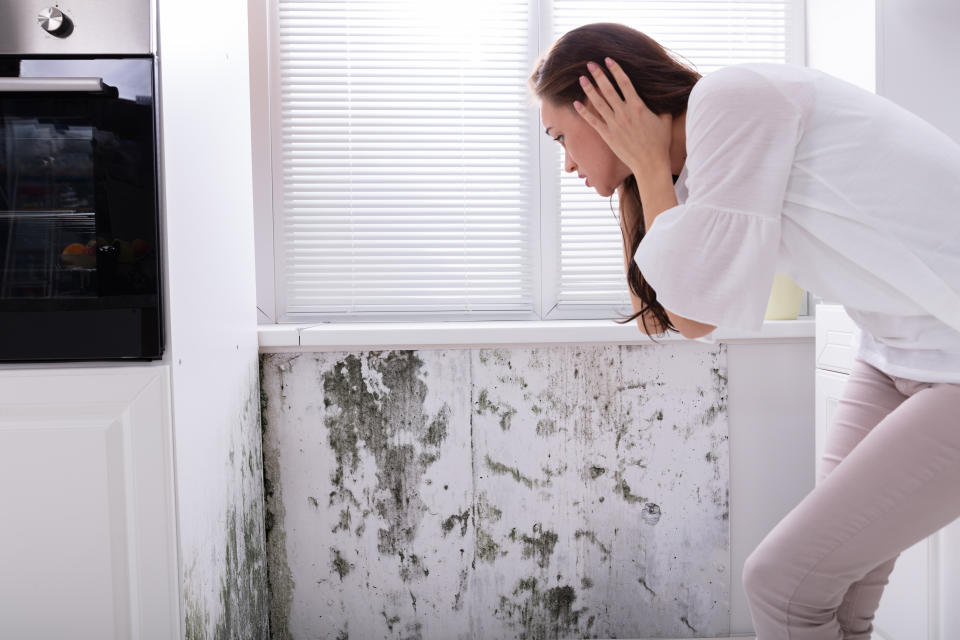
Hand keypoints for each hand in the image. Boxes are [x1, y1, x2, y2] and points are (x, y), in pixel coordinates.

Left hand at [574, 58, 672, 176]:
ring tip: (581, 78)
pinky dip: (584, 112)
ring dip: (589, 89)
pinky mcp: (607, 135)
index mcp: (638, 106)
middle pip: (608, 89)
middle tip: (590, 64)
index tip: (608, 59)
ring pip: (598, 102)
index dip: (616, 70)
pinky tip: (576, 103)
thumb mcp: (665, 119)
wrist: (650, 164)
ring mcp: (614, 124)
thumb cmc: (659, 142)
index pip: (624, 82)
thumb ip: (663, 105)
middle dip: (598, 75)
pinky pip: (593, 121)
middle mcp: (624, 113)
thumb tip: (665, 94)